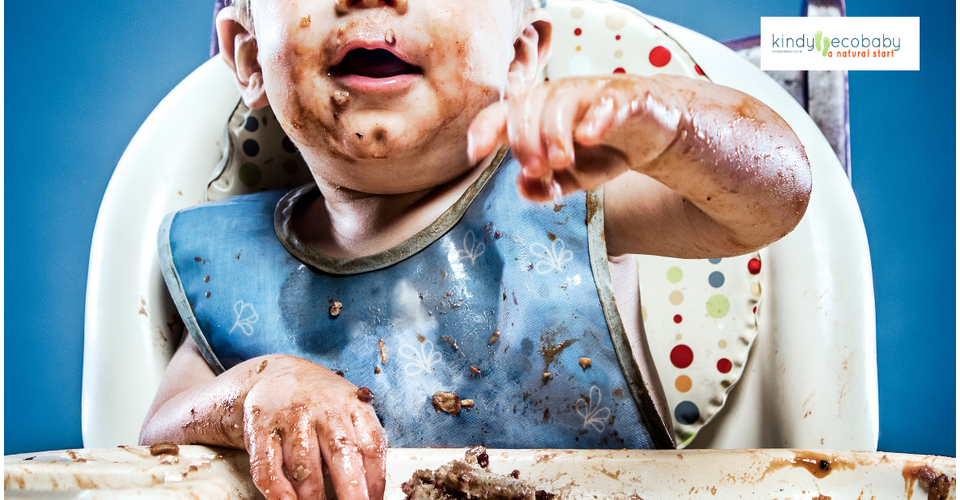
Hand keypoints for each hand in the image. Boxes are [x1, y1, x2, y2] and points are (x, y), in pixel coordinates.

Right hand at [242, 356, 385, 499]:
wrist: (275, 374)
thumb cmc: (321, 404)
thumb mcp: (349, 411)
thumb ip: (363, 444)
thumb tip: (369, 493)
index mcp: (353, 406)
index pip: (372, 446)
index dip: (375, 481)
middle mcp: (324, 410)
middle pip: (341, 453)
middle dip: (350, 490)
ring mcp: (292, 419)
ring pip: (304, 464)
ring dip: (313, 497)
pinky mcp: (261, 430)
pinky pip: (268, 467)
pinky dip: (278, 492)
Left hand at [467, 73, 679, 201]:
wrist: (657, 134)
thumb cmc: (607, 150)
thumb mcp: (575, 177)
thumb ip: (548, 186)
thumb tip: (521, 187)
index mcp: (540, 114)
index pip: (504, 113)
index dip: (485, 128)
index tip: (475, 153)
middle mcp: (561, 97)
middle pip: (528, 105)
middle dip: (525, 139)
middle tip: (536, 169)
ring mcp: (593, 93)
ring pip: (561, 100)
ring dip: (554, 132)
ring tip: (559, 161)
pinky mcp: (627, 96)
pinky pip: (608, 100)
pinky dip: (596, 117)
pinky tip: (588, 137)